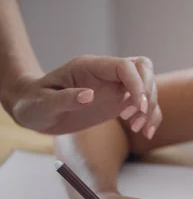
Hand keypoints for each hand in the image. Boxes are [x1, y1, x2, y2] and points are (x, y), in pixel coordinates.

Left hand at [3, 55, 161, 136]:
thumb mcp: (43, 104)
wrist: (36, 111)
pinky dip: (151, 117)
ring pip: (148, 87)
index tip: (138, 106)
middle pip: (143, 69)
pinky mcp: (119, 102)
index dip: (137, 83)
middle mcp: (107, 73)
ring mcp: (115, 87)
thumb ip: (65, 99)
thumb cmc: (35, 105)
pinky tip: (145, 133)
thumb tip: (88, 96)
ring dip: (150, 108)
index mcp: (89, 67)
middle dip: (148, 93)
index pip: (124, 66)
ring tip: (137, 129)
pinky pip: (144, 105)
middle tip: (137, 117)